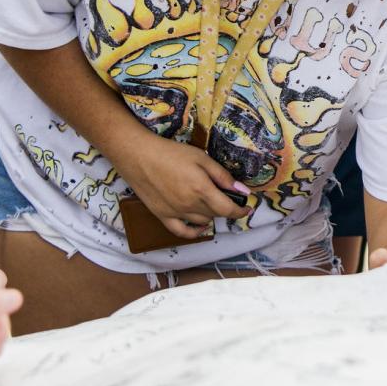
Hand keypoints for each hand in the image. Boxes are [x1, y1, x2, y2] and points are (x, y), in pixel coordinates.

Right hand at [110, 132, 249, 240]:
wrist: (139, 156)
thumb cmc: (171, 153)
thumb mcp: (202, 158)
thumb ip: (222, 176)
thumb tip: (241, 190)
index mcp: (201, 190)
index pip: (228, 209)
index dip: (240, 211)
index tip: (247, 208)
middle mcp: (189, 205)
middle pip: (216, 214)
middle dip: (225, 207)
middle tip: (226, 197)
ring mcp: (175, 213)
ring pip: (202, 222)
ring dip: (211, 215)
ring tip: (211, 203)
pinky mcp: (162, 216)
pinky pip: (182, 232)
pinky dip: (194, 232)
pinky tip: (200, 226)